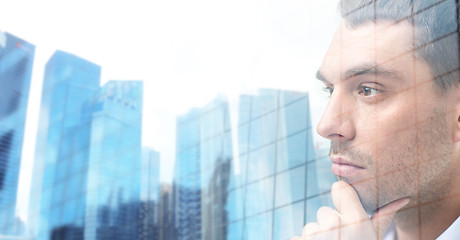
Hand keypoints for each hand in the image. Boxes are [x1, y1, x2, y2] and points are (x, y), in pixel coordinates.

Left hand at [290, 181, 408, 239]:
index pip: (340, 188)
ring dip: (317, 239)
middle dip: (330, 226)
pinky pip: (298, 238)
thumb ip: (384, 217)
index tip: (345, 206)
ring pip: (311, 226)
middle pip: (324, 211)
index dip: (342, 197)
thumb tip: (404, 198)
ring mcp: (314, 235)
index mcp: (356, 221)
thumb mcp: (374, 239)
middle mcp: (334, 225)